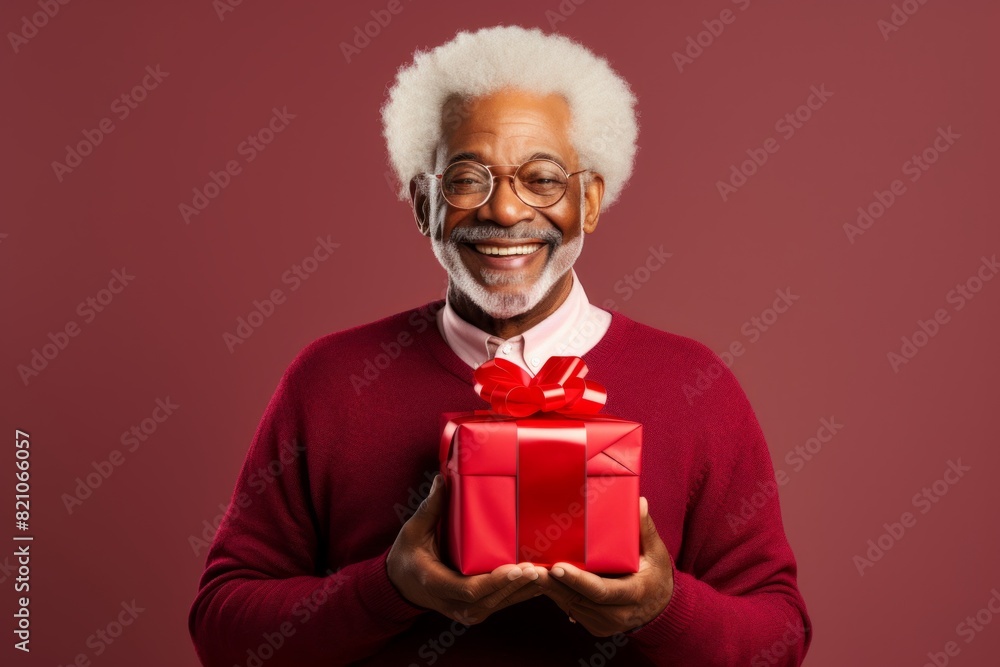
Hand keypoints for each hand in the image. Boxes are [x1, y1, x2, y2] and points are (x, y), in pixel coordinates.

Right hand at [386, 474, 540, 623]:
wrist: (401, 583)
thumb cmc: (407, 554)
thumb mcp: (413, 531)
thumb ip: (430, 508)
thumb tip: (441, 480)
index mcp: (436, 582)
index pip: (470, 589)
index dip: (496, 581)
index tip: (518, 568)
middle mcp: (451, 603)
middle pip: (491, 600)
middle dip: (518, 585)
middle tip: (541, 568)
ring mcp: (463, 611)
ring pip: (498, 605)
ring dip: (524, 592)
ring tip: (547, 575)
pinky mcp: (473, 610)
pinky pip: (498, 604)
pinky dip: (519, 594)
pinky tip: (537, 583)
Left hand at [532, 496, 673, 635]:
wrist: (661, 607)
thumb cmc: (656, 574)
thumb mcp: (656, 552)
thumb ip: (645, 529)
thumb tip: (640, 502)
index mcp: (634, 594)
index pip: (601, 591)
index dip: (578, 580)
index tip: (558, 567)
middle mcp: (619, 614)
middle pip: (580, 600)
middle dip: (554, 584)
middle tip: (531, 567)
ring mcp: (606, 624)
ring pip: (572, 606)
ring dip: (551, 590)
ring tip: (530, 571)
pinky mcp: (596, 626)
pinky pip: (571, 609)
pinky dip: (558, 595)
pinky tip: (543, 581)